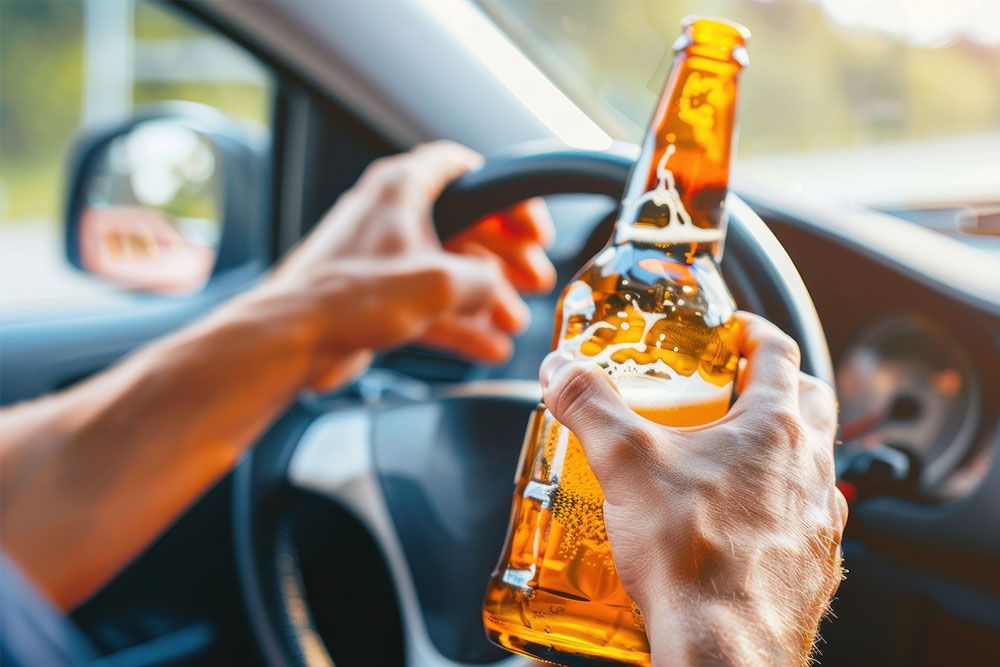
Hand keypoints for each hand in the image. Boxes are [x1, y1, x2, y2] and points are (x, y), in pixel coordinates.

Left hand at [251, 141, 555, 389]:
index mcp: (401, 189)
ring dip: (485, 296)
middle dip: (503, 256)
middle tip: (534, 278)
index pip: (465, 170)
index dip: (507, 196)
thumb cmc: (343, 298)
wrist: (290, 340)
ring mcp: (383, 257)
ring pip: (448, 269)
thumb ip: (482, 280)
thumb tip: (497, 287)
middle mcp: (391, 216)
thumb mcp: (437, 283)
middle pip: (464, 225)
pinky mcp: (375, 296)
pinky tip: (487, 347)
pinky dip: (458, 323)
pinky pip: (428, 303)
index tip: (532, 226)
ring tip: (514, 320)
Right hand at [539, 312, 846, 665]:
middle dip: (774, 386)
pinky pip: (805, 518)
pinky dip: (779, 506)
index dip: (753, 332)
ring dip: (780, 449)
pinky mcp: (814, 564)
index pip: (781, 352)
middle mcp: (810, 467)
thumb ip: (589, 405)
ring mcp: (820, 519)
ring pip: (811, 463)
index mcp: (775, 428)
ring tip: (729, 458)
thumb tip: (561, 370)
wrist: (723, 648)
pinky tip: (739, 522)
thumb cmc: (693, 556)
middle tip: (733, 388)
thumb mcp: (625, 462)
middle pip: (808, 402)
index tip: (733, 331)